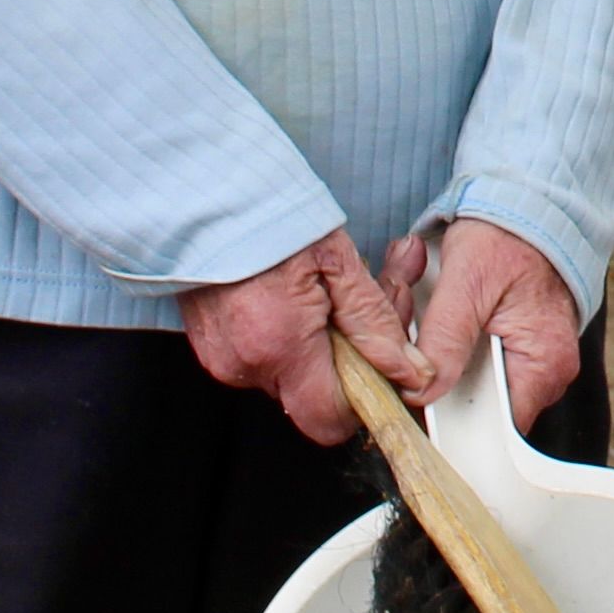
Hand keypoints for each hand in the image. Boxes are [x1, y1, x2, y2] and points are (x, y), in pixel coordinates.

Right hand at [182, 227, 426, 445]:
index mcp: (279, 343)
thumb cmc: (265, 212)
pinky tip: (300, 295)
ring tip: (334, 288)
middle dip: (354, 355)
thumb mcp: (337, 260)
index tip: (384, 362)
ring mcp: (222, 357)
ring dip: (324, 341)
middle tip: (373, 299)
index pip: (330, 419)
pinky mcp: (211, 345)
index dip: (363, 398)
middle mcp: (245, 362)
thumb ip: (374, 322)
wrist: (204, 193)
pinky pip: (264, 357)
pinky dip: (291, 334)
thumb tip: (408, 370)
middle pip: (316, 394)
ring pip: (294, 374)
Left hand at [394, 219, 584, 428]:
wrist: (529, 200)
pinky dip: (447, 341)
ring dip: (435, 353)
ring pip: (470, 383)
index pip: (491, 429)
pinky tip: (434, 308)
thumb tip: (423, 393)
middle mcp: (545, 372)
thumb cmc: (508, 235)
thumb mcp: (468, 282)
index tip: (407, 391)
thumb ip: (446, 340)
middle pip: (477, 407)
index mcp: (542, 364)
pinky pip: (474, 361)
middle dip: (431, 374)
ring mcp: (533, 360)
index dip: (444, 418)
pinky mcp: (518, 346)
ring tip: (418, 301)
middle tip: (408, 323)